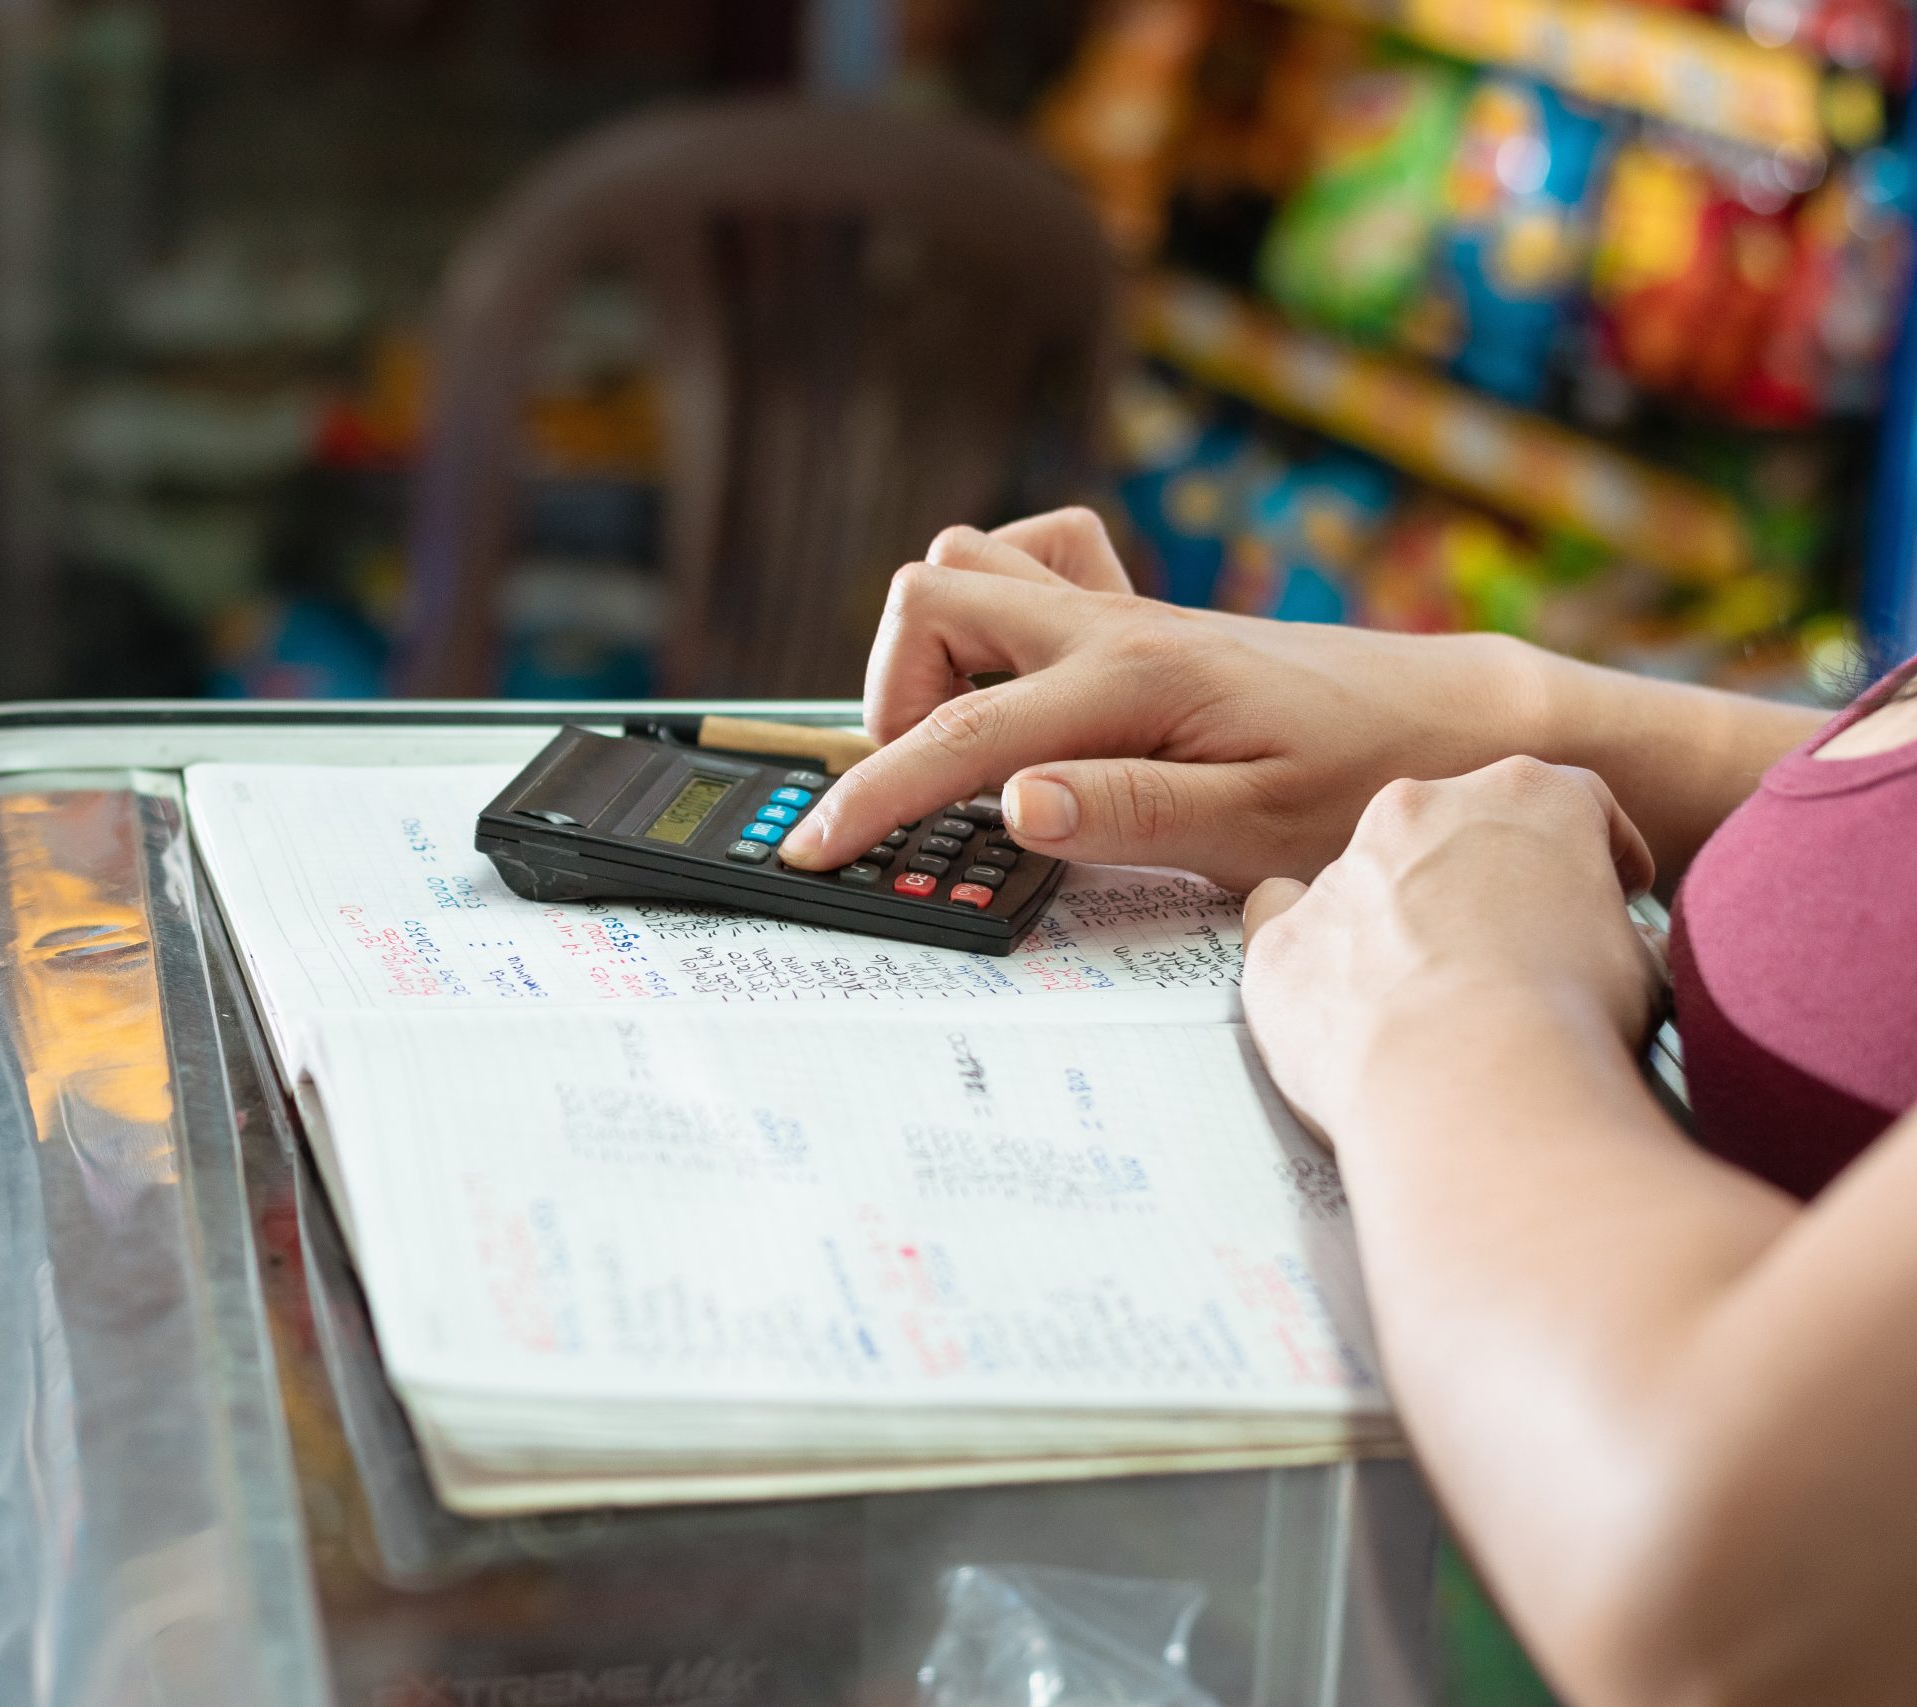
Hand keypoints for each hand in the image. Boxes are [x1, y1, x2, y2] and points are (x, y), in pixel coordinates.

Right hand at [776, 507, 1551, 889]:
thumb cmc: (1375, 784)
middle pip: (932, 598)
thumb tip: (1013, 804)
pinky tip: (1029, 678)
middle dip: (893, 694)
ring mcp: (1124, 613)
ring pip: (973, 560)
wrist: (1462, 723)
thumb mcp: (1258, 830)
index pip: (963, 739)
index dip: (875, 797)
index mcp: (1131, 686)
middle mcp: (1115, 628)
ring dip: (939, 642)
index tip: (818, 846)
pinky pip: (1039, 558)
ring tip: (971, 734)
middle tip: (929, 782)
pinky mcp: (1142, 619)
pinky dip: (1004, 604)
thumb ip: (1125, 812)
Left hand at [1239, 758, 1662, 1144]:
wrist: (1470, 1080)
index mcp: (1528, 796)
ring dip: (1391, 921)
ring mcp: (1341, 871)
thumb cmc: (1570, 1021)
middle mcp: (1422, 811)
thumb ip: (1612, 934)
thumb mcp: (1640, 963)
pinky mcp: (1282, 937)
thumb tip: (1613, 953)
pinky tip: (1336, 998)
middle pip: (1453, 829)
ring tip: (1422, 997)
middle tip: (1505, 946)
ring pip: (1364, 878)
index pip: (1568, 802)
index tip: (1601, 891)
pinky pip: (1284, 926)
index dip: (1591, 850)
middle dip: (1478, 877)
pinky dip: (1310, 957)